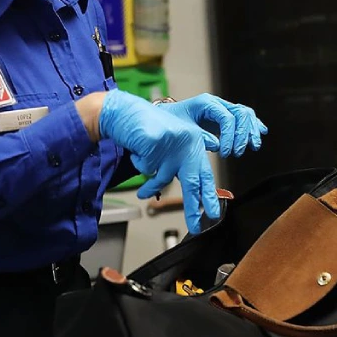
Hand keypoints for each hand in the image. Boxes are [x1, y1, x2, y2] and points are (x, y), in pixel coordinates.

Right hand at [98, 90, 220, 232]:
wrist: (124, 111)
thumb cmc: (145, 129)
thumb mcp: (167, 148)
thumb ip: (177, 166)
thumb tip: (190, 192)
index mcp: (193, 143)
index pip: (204, 173)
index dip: (207, 195)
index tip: (212, 213)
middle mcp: (186, 142)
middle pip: (192, 181)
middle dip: (193, 207)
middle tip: (196, 225)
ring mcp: (172, 142)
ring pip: (162, 178)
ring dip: (149, 187)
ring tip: (142, 194)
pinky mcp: (155, 143)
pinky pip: (145, 168)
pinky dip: (139, 163)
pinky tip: (137, 151)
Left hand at [157, 94, 267, 156]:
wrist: (164, 119)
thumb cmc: (170, 124)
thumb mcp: (181, 130)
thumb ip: (198, 137)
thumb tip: (217, 145)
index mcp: (206, 103)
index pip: (227, 117)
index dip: (230, 136)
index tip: (225, 154)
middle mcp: (217, 104)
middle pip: (241, 114)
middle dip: (242, 135)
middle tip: (236, 154)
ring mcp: (223, 109)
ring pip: (246, 115)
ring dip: (251, 131)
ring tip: (252, 147)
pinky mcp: (226, 117)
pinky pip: (245, 118)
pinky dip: (254, 125)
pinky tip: (262, 133)